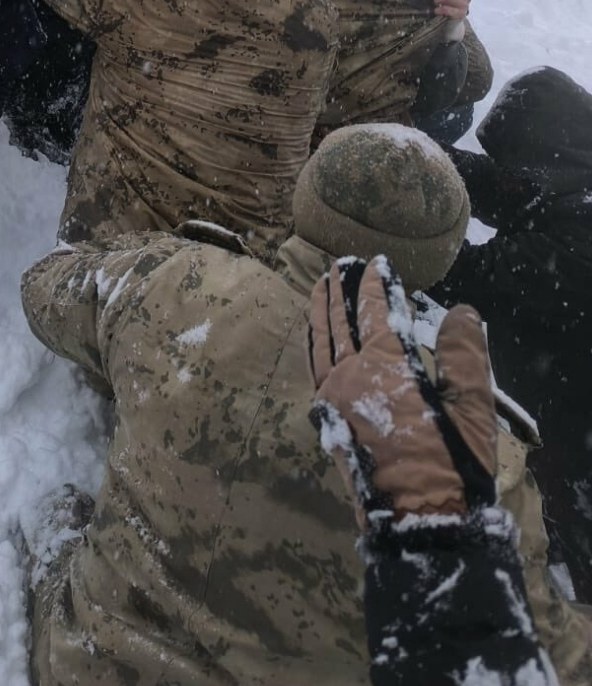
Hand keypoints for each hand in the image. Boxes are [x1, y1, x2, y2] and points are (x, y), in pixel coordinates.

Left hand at [307, 256, 496, 521]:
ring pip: (319, 342)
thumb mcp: (471, 408)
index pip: (375, 312)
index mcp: (384, 366)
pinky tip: (314, 341)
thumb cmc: (450, 464)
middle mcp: (349, 375)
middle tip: (336, 266)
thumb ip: (464, 355)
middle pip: (338, 321)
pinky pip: (314, 368)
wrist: (417, 519)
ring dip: (319, 313)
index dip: (374, 284)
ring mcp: (332, 396)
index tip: (373, 263)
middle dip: (337, 291)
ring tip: (318, 290)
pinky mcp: (327, 418)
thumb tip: (462, 312)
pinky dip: (312, 345)